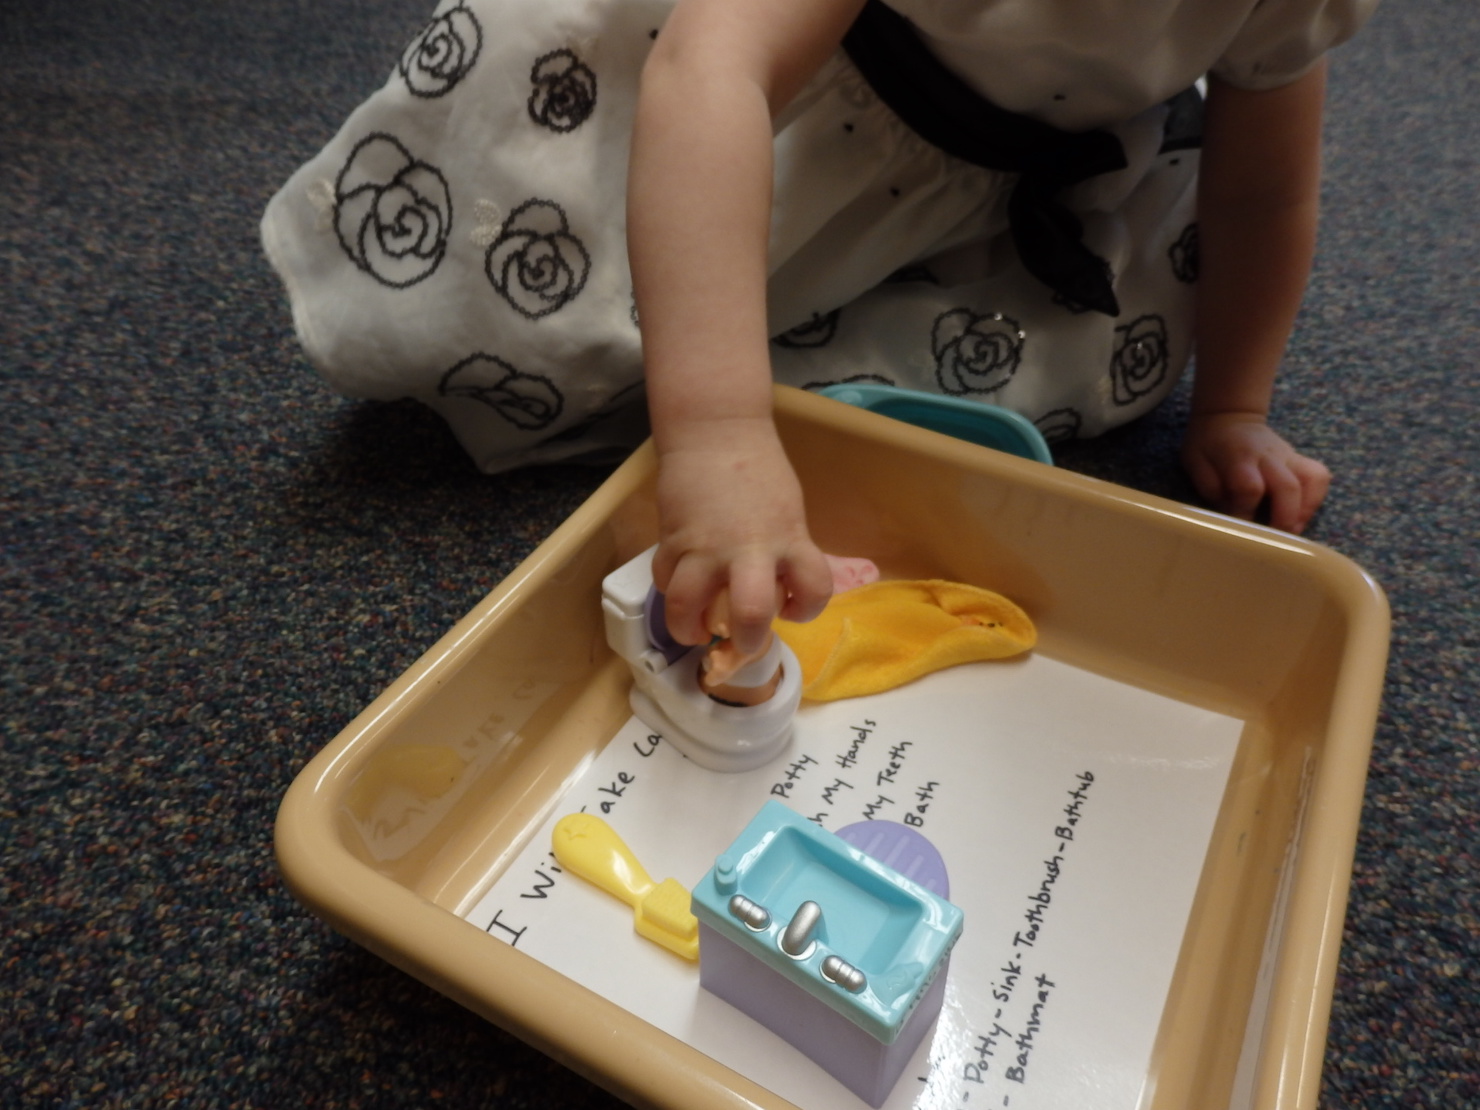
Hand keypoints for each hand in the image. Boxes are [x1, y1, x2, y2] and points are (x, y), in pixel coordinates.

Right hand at [651, 418, 832, 656]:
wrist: (716, 433)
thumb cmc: (759, 470)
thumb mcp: (787, 512)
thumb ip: (782, 550)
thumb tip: (771, 587)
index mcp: (789, 539)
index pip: (815, 589)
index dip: (807, 609)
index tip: (791, 607)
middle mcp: (750, 549)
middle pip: (752, 613)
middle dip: (747, 640)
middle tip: (741, 642)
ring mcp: (706, 547)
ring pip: (688, 608)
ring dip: (689, 629)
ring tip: (693, 630)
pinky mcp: (672, 539)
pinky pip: (666, 581)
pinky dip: (671, 589)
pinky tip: (679, 585)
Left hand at [1180, 412, 1330, 533]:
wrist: (1229, 417)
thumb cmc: (1208, 443)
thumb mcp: (1195, 462)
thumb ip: (1210, 487)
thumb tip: (1230, 514)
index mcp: (1239, 456)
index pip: (1249, 487)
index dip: (1246, 512)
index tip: (1241, 529)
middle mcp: (1269, 455)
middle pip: (1287, 486)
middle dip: (1284, 518)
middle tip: (1275, 540)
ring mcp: (1289, 456)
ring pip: (1312, 480)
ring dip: (1306, 510)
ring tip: (1293, 531)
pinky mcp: (1300, 459)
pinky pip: (1319, 476)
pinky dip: (1316, 499)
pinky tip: (1302, 515)